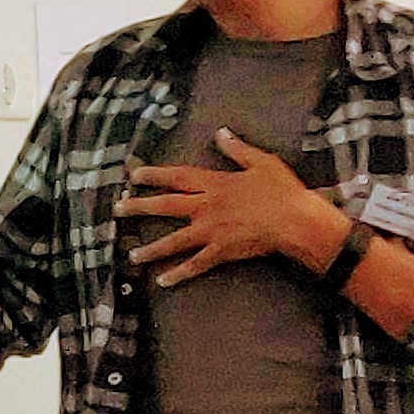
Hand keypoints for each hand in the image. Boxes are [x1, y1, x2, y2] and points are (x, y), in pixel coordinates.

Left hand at [116, 129, 347, 287]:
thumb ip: (237, 149)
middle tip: (117, 210)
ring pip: (173, 241)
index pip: (176, 177)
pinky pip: (195, 265)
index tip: (133, 176)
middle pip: (165, 206)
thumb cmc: (282, 191)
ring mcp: (211, 231)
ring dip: (151, 248)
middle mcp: (206, 207)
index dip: (153, 175)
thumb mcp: (261, 162)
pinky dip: (178, 274)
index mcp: (214, 183)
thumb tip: (221, 133)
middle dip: (139, 207)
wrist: (296, 221)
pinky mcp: (221, 252)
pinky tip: (162, 280)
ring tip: (131, 254)